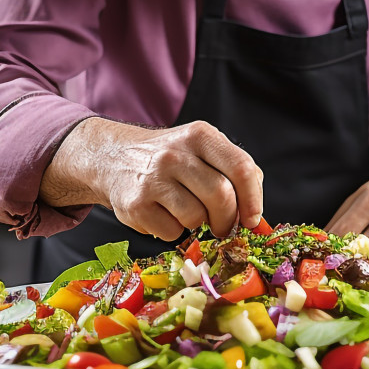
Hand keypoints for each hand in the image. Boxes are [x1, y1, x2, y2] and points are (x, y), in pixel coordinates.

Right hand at [39, 118, 263, 240]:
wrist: (114, 158)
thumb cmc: (171, 159)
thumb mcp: (202, 149)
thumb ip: (232, 172)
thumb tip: (253, 213)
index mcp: (200, 135)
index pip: (241, 168)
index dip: (253, 199)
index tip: (252, 219)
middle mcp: (176, 153)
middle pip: (221, 196)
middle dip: (227, 220)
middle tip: (222, 227)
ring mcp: (153, 178)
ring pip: (196, 217)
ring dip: (197, 224)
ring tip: (185, 212)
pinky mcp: (136, 204)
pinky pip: (171, 232)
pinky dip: (173, 232)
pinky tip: (163, 215)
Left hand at [325, 155, 368, 262]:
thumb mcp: (366, 192)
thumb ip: (343, 216)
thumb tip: (322, 243)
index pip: (343, 233)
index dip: (330, 249)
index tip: (323, 260)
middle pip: (359, 252)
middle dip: (347, 263)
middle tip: (339, 271)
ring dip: (368, 272)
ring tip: (362, 272)